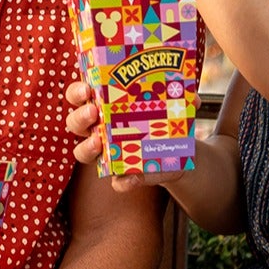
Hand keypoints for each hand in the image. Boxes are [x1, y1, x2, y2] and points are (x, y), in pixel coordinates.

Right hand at [64, 81, 184, 193]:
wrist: (179, 150)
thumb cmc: (165, 116)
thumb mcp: (173, 103)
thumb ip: (181, 98)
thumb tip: (193, 97)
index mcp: (104, 104)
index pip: (79, 95)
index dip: (77, 91)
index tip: (86, 87)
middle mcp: (98, 128)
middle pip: (75, 122)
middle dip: (79, 116)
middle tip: (93, 112)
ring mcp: (107, 153)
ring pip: (82, 152)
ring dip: (87, 147)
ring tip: (99, 142)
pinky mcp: (124, 175)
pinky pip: (116, 181)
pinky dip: (121, 181)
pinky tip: (127, 179)